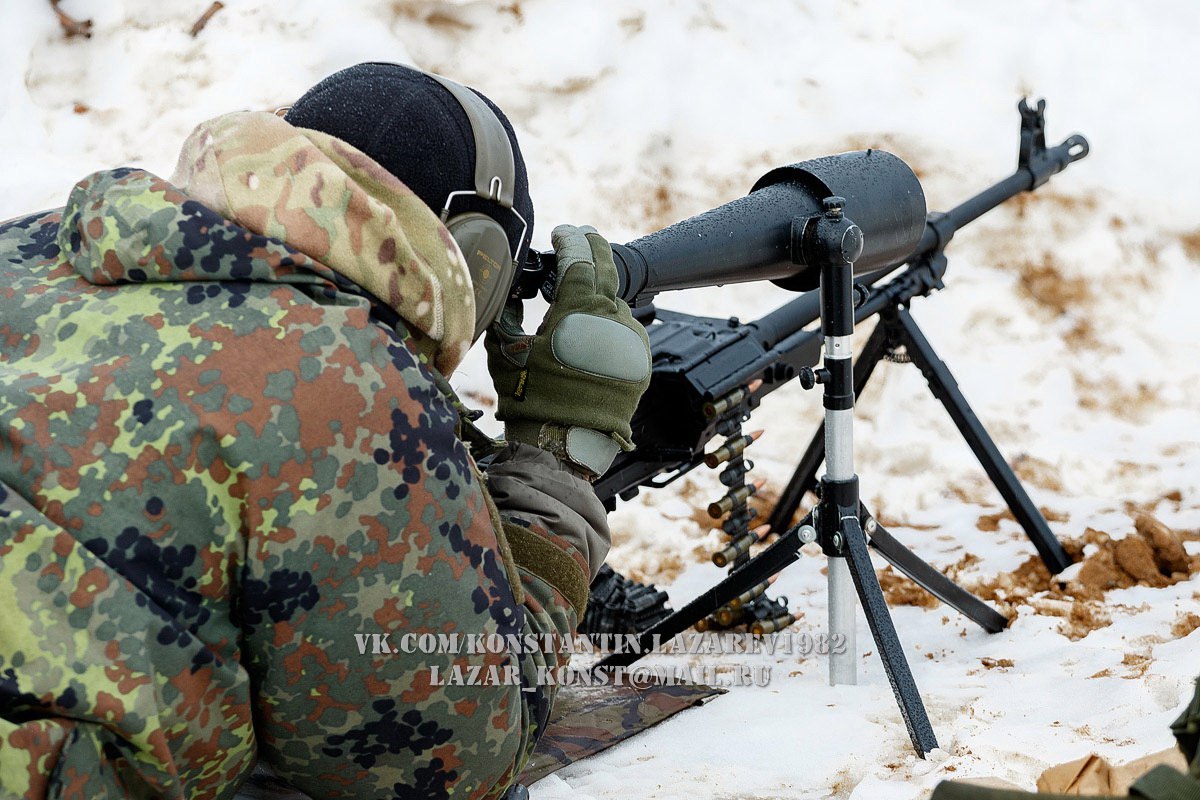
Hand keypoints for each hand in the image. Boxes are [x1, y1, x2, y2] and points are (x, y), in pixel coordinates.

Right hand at [485, 225, 650, 477]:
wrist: (566, 444)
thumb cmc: (531, 398)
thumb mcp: (506, 350)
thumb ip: (510, 314)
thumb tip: (512, 294)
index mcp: (581, 309)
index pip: (580, 258)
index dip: (571, 240)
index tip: (563, 232)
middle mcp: (614, 318)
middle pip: (607, 271)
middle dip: (592, 251)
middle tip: (580, 240)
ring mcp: (633, 340)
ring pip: (616, 305)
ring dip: (598, 299)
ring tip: (575, 306)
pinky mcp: (641, 361)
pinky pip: (625, 332)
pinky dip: (609, 326)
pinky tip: (590, 336)